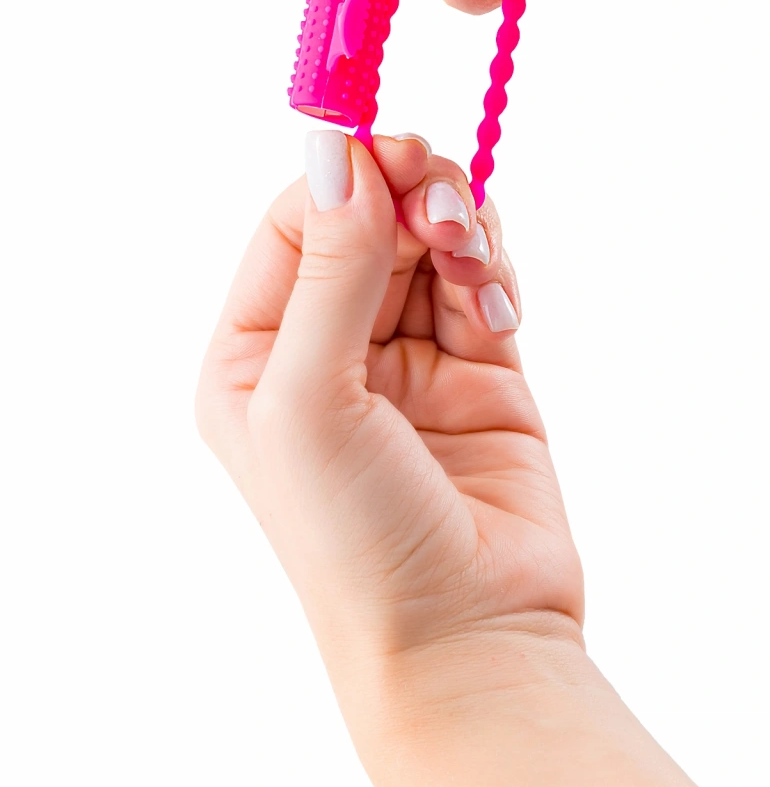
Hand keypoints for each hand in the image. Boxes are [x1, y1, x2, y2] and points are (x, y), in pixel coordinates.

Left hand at [196, 131, 578, 659]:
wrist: (468, 639)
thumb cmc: (355, 536)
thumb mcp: (312, 396)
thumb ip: (331, 267)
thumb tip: (336, 147)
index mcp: (255, 355)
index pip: (297, 224)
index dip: (345, 178)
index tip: (394, 149)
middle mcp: (326, 350)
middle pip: (371, 222)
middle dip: (413, 199)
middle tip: (447, 208)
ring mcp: (408, 360)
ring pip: (433, 243)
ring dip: (459, 232)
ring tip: (475, 264)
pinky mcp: (483, 373)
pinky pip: (484, 285)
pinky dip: (494, 277)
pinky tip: (496, 311)